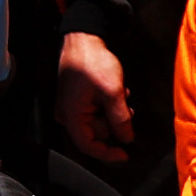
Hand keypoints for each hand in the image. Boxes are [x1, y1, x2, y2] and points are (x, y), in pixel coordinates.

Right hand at [59, 30, 139, 161]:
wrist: (83, 40)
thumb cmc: (93, 63)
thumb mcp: (113, 93)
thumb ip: (121, 119)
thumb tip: (127, 138)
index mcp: (71, 116)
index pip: (89, 146)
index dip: (108, 153)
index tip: (126, 155)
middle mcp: (67, 115)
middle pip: (95, 133)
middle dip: (115, 124)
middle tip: (128, 109)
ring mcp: (70, 107)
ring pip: (97, 122)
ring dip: (113, 113)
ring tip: (121, 95)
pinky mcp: (76, 99)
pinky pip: (94, 111)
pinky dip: (108, 105)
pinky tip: (115, 91)